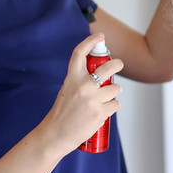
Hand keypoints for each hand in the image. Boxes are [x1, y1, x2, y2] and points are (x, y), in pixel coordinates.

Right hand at [39, 34, 122, 155]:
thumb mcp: (67, 91)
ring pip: (116, 87)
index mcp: (72, 78)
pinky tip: (102, 112)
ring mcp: (92, 99)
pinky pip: (116, 104)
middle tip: (118, 65)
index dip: (90, 42)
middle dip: (117, 64)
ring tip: (104, 99)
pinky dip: (112, 107)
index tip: (99, 37)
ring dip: (114, 92)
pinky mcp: (100, 112)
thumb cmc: (62, 114)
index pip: (79, 53)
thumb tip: (102, 75)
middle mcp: (82, 86)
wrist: (55, 136)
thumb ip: (81, 81)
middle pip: (109, 66)